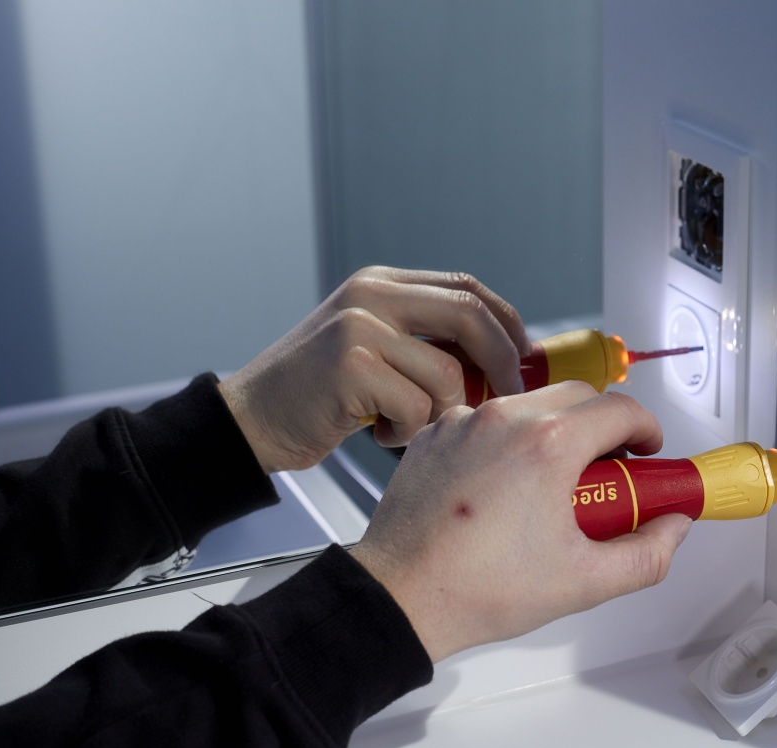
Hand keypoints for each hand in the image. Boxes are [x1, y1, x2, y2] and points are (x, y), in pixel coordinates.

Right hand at [218, 266, 531, 472]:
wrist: (248, 421)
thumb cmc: (319, 398)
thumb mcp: (374, 351)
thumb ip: (426, 343)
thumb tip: (505, 358)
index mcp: (381, 283)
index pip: (467, 287)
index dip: (507, 321)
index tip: (527, 356)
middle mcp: (371, 295)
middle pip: (471, 315)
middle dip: (504, 360)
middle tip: (511, 397)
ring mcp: (359, 326)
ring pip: (449, 373)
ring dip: (441, 414)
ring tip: (407, 426)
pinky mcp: (351, 366)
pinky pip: (418, 407)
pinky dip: (408, 433)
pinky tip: (379, 435)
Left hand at [350, 383, 692, 661]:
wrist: (399, 596)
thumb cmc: (479, 589)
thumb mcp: (583, 582)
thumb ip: (646, 554)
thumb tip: (672, 527)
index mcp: (548, 444)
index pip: (621, 410)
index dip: (647, 431)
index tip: (649, 455)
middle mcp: (505, 419)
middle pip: (578, 397)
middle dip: (604, 428)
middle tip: (608, 476)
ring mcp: (464, 422)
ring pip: (530, 404)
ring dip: (554, 431)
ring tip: (552, 486)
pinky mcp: (434, 435)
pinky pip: (486, 420)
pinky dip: (507, 441)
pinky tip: (504, 488)